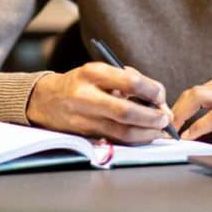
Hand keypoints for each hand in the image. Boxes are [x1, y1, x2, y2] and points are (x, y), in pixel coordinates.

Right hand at [25, 63, 173, 143]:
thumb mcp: (102, 72)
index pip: (130, 82)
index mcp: (93, 72)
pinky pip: (116, 139)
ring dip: (146, 133)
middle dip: (151, 117)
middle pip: (126, 111)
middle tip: (165, 119)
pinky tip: (145, 135)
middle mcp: (86, 95)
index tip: (160, 96)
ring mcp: (84, 117)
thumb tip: (160, 102)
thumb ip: (131, 81)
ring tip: (159, 130)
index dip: (152, 91)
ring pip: (122, 131)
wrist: (46, 100)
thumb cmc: (82, 83)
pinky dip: (135, 139)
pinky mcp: (85, 134)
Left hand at [170, 71, 211, 151]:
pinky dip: (197, 128)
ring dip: (182, 117)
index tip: (168, 122)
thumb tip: (178, 131)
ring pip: (200, 97)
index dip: (177, 107)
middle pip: (194, 91)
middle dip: (175, 110)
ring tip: (173, 132)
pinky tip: (190, 137)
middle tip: (166, 128)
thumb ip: (208, 120)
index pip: (195, 90)